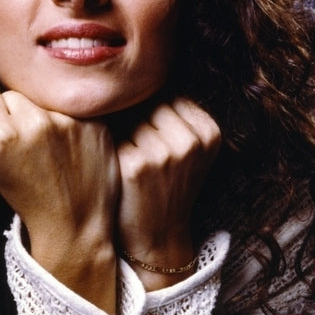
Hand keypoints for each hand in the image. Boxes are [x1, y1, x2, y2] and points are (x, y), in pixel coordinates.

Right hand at [0, 70, 119, 310]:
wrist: (76, 222)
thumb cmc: (25, 195)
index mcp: (1, 136)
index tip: (2, 135)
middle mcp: (35, 123)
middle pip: (14, 92)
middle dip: (16, 113)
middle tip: (28, 147)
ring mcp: (68, 121)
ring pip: (42, 97)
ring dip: (43, 113)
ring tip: (49, 147)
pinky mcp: (94, 122)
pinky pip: (71, 105)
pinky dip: (69, 119)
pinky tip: (69, 145)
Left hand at [115, 99, 220, 288]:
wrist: (157, 239)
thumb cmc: (165, 189)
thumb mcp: (186, 152)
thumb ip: (172, 115)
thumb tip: (132, 74)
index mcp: (209, 131)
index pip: (168, 93)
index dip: (147, 105)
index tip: (138, 124)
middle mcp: (192, 140)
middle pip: (148, 101)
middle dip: (131, 113)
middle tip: (122, 134)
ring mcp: (165, 152)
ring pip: (128, 115)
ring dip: (116, 126)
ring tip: (115, 147)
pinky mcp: (137, 165)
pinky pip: (112, 135)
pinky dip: (105, 143)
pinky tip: (106, 159)